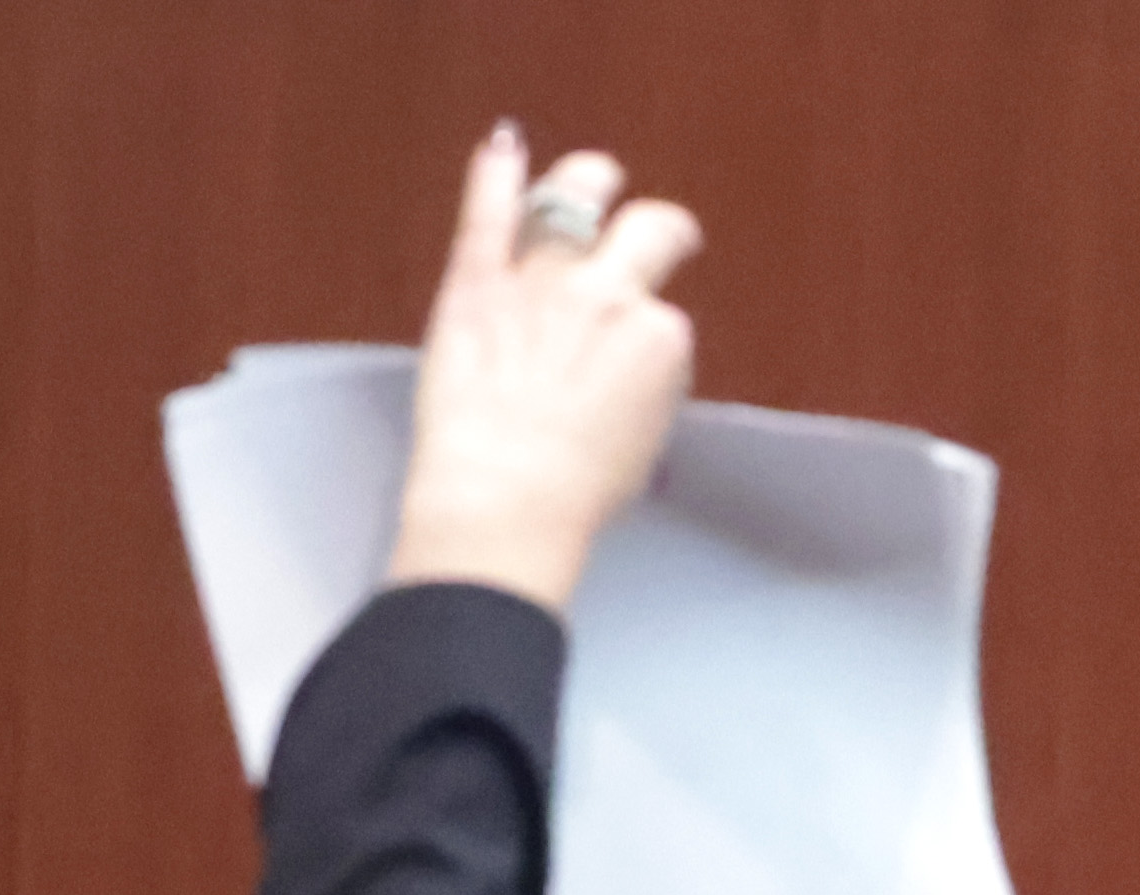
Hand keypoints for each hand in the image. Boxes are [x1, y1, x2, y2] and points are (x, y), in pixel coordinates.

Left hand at [384, 127, 704, 612]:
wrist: (503, 504)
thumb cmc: (574, 498)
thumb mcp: (642, 446)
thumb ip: (644, 388)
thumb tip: (634, 366)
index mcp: (658, 340)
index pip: (663, 315)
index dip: (650, 328)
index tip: (640, 343)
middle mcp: (608, 293)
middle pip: (645, 231)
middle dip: (656, 227)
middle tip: (654, 232)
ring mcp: (540, 278)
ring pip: (572, 198)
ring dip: (587, 181)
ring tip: (594, 178)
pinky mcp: (475, 280)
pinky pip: (488, 212)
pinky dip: (495, 173)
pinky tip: (503, 144)